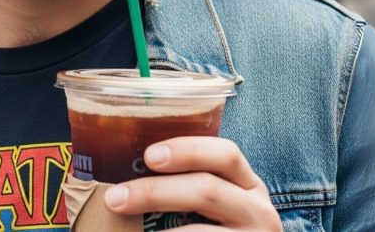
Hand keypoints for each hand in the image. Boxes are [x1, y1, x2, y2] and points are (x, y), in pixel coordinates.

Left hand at [103, 137, 281, 230]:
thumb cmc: (216, 227)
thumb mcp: (216, 203)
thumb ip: (185, 184)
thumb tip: (123, 180)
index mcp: (248, 185)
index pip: (226, 154)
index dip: (188, 150)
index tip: (149, 155)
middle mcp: (258, 210)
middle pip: (207, 190)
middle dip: (155, 191)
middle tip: (115, 198)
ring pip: (198, 230)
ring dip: (157, 230)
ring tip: (124, 225)